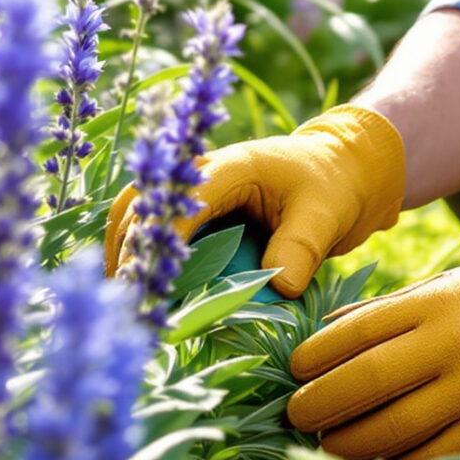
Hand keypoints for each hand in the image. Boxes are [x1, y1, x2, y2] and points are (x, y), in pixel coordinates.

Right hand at [104, 103, 405, 296]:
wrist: (342, 170)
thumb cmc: (333, 185)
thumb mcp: (325, 214)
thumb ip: (302, 248)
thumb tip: (280, 287)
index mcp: (231, 167)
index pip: (181, 201)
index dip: (161, 237)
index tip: (149, 276)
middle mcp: (203, 175)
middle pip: (145, 203)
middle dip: (128, 245)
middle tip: (122, 292)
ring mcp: (196, 193)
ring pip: (138, 211)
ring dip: (123, 247)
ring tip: (117, 292)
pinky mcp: (198, 213)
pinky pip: (157, 227)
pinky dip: (140, 252)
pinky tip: (135, 286)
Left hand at [286, 229, 459, 459]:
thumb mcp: (452, 285)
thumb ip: (395, 309)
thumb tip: (329, 333)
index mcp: (435, 303)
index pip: (357, 330)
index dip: (316, 354)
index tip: (294, 369)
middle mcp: (451, 344)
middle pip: (365, 382)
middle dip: (320, 403)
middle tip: (296, 414)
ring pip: (393, 428)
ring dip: (349, 442)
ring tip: (329, 443)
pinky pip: (432, 457)